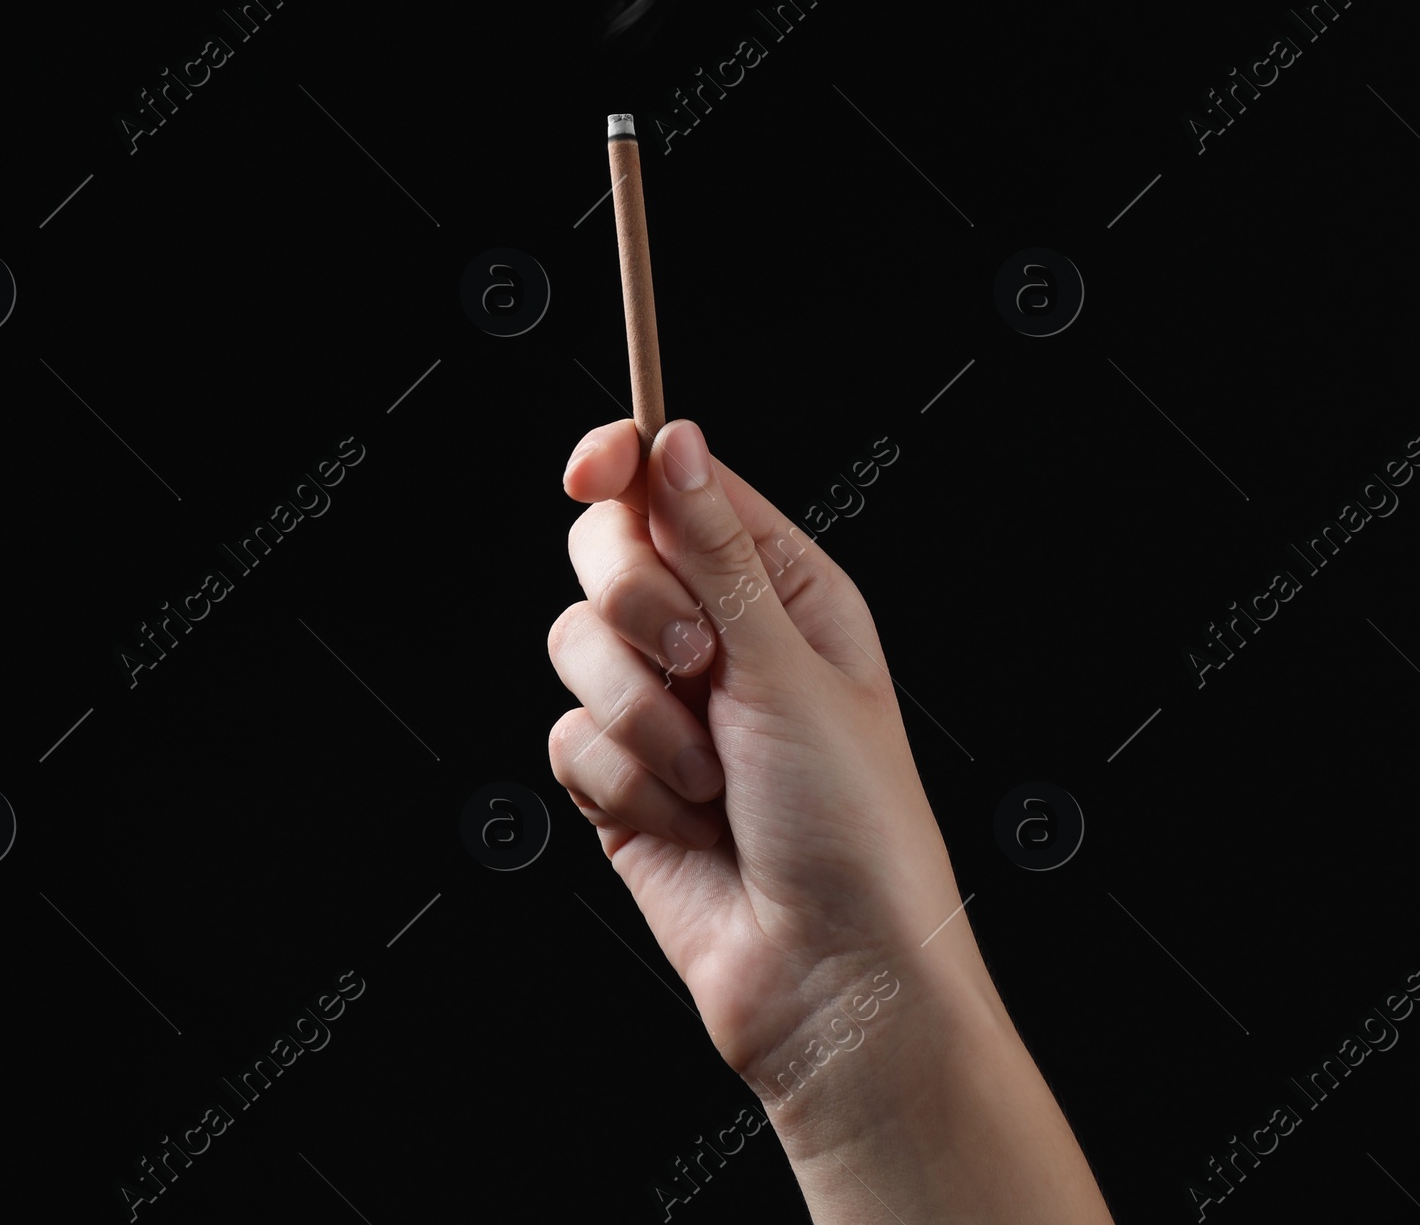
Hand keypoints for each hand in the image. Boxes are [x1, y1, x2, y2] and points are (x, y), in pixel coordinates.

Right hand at [547, 414, 981, 1092]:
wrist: (831, 982)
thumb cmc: (853, 826)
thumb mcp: (791, 670)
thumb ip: (717, 554)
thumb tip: (675, 439)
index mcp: (779, 587)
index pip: (678, 486)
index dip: (624, 464)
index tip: (589, 469)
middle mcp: (718, 636)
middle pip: (609, 553)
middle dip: (635, 607)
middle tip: (694, 661)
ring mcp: (663, 709)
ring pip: (576, 647)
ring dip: (640, 719)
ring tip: (710, 778)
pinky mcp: (620, 780)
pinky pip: (566, 738)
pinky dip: (620, 784)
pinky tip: (684, 824)